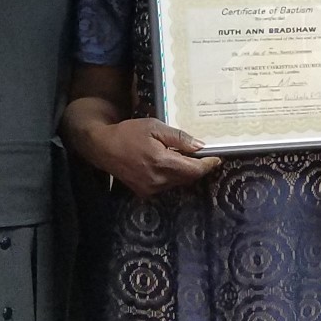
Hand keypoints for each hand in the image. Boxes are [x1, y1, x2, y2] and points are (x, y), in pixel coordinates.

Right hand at [81, 118, 220, 196]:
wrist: (103, 147)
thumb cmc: (129, 133)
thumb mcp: (155, 127)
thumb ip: (179, 138)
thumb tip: (200, 146)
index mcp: (162, 163)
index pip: (194, 170)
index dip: (208, 165)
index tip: (217, 158)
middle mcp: (158, 180)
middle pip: (188, 177)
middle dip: (196, 167)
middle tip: (200, 154)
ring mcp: (151, 189)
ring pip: (178, 182)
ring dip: (183, 171)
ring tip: (180, 156)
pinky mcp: (145, 192)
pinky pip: (167, 185)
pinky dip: (172, 175)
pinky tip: (167, 164)